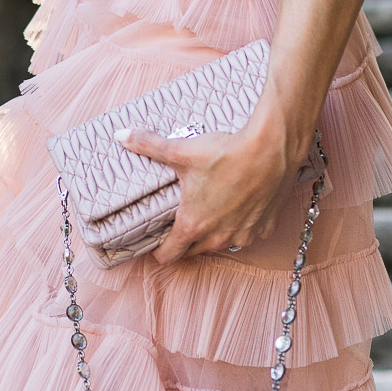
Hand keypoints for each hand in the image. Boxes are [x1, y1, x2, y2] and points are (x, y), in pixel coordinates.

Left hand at [116, 123, 297, 265]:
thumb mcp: (180, 150)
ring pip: (223, 243)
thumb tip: (120, 135)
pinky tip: (241, 207)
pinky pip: (249, 234)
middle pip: (195, 251)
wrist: (270, 148)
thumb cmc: (225, 152)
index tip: (157, 244)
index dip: (159, 251)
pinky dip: (243, 225)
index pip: (169, 255)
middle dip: (186, 241)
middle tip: (182, 223)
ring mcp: (244, 235)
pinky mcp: (265, 227)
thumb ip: (148, 145)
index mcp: (193, 225)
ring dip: (216, 234)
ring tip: (213, 213)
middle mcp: (218, 237)